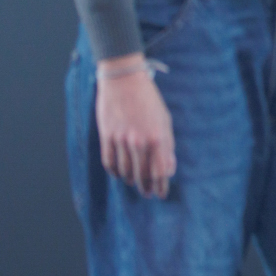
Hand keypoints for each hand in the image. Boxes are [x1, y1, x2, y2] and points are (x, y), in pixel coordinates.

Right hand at [95, 57, 174, 198]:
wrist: (124, 80)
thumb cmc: (149, 100)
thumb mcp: (165, 120)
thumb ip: (167, 146)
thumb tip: (168, 169)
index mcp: (157, 138)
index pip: (159, 172)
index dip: (160, 186)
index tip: (161, 194)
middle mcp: (139, 142)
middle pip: (142, 174)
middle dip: (146, 187)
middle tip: (148, 193)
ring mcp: (121, 140)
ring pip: (125, 171)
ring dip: (131, 180)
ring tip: (135, 183)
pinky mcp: (106, 136)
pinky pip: (109, 162)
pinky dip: (115, 171)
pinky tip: (119, 173)